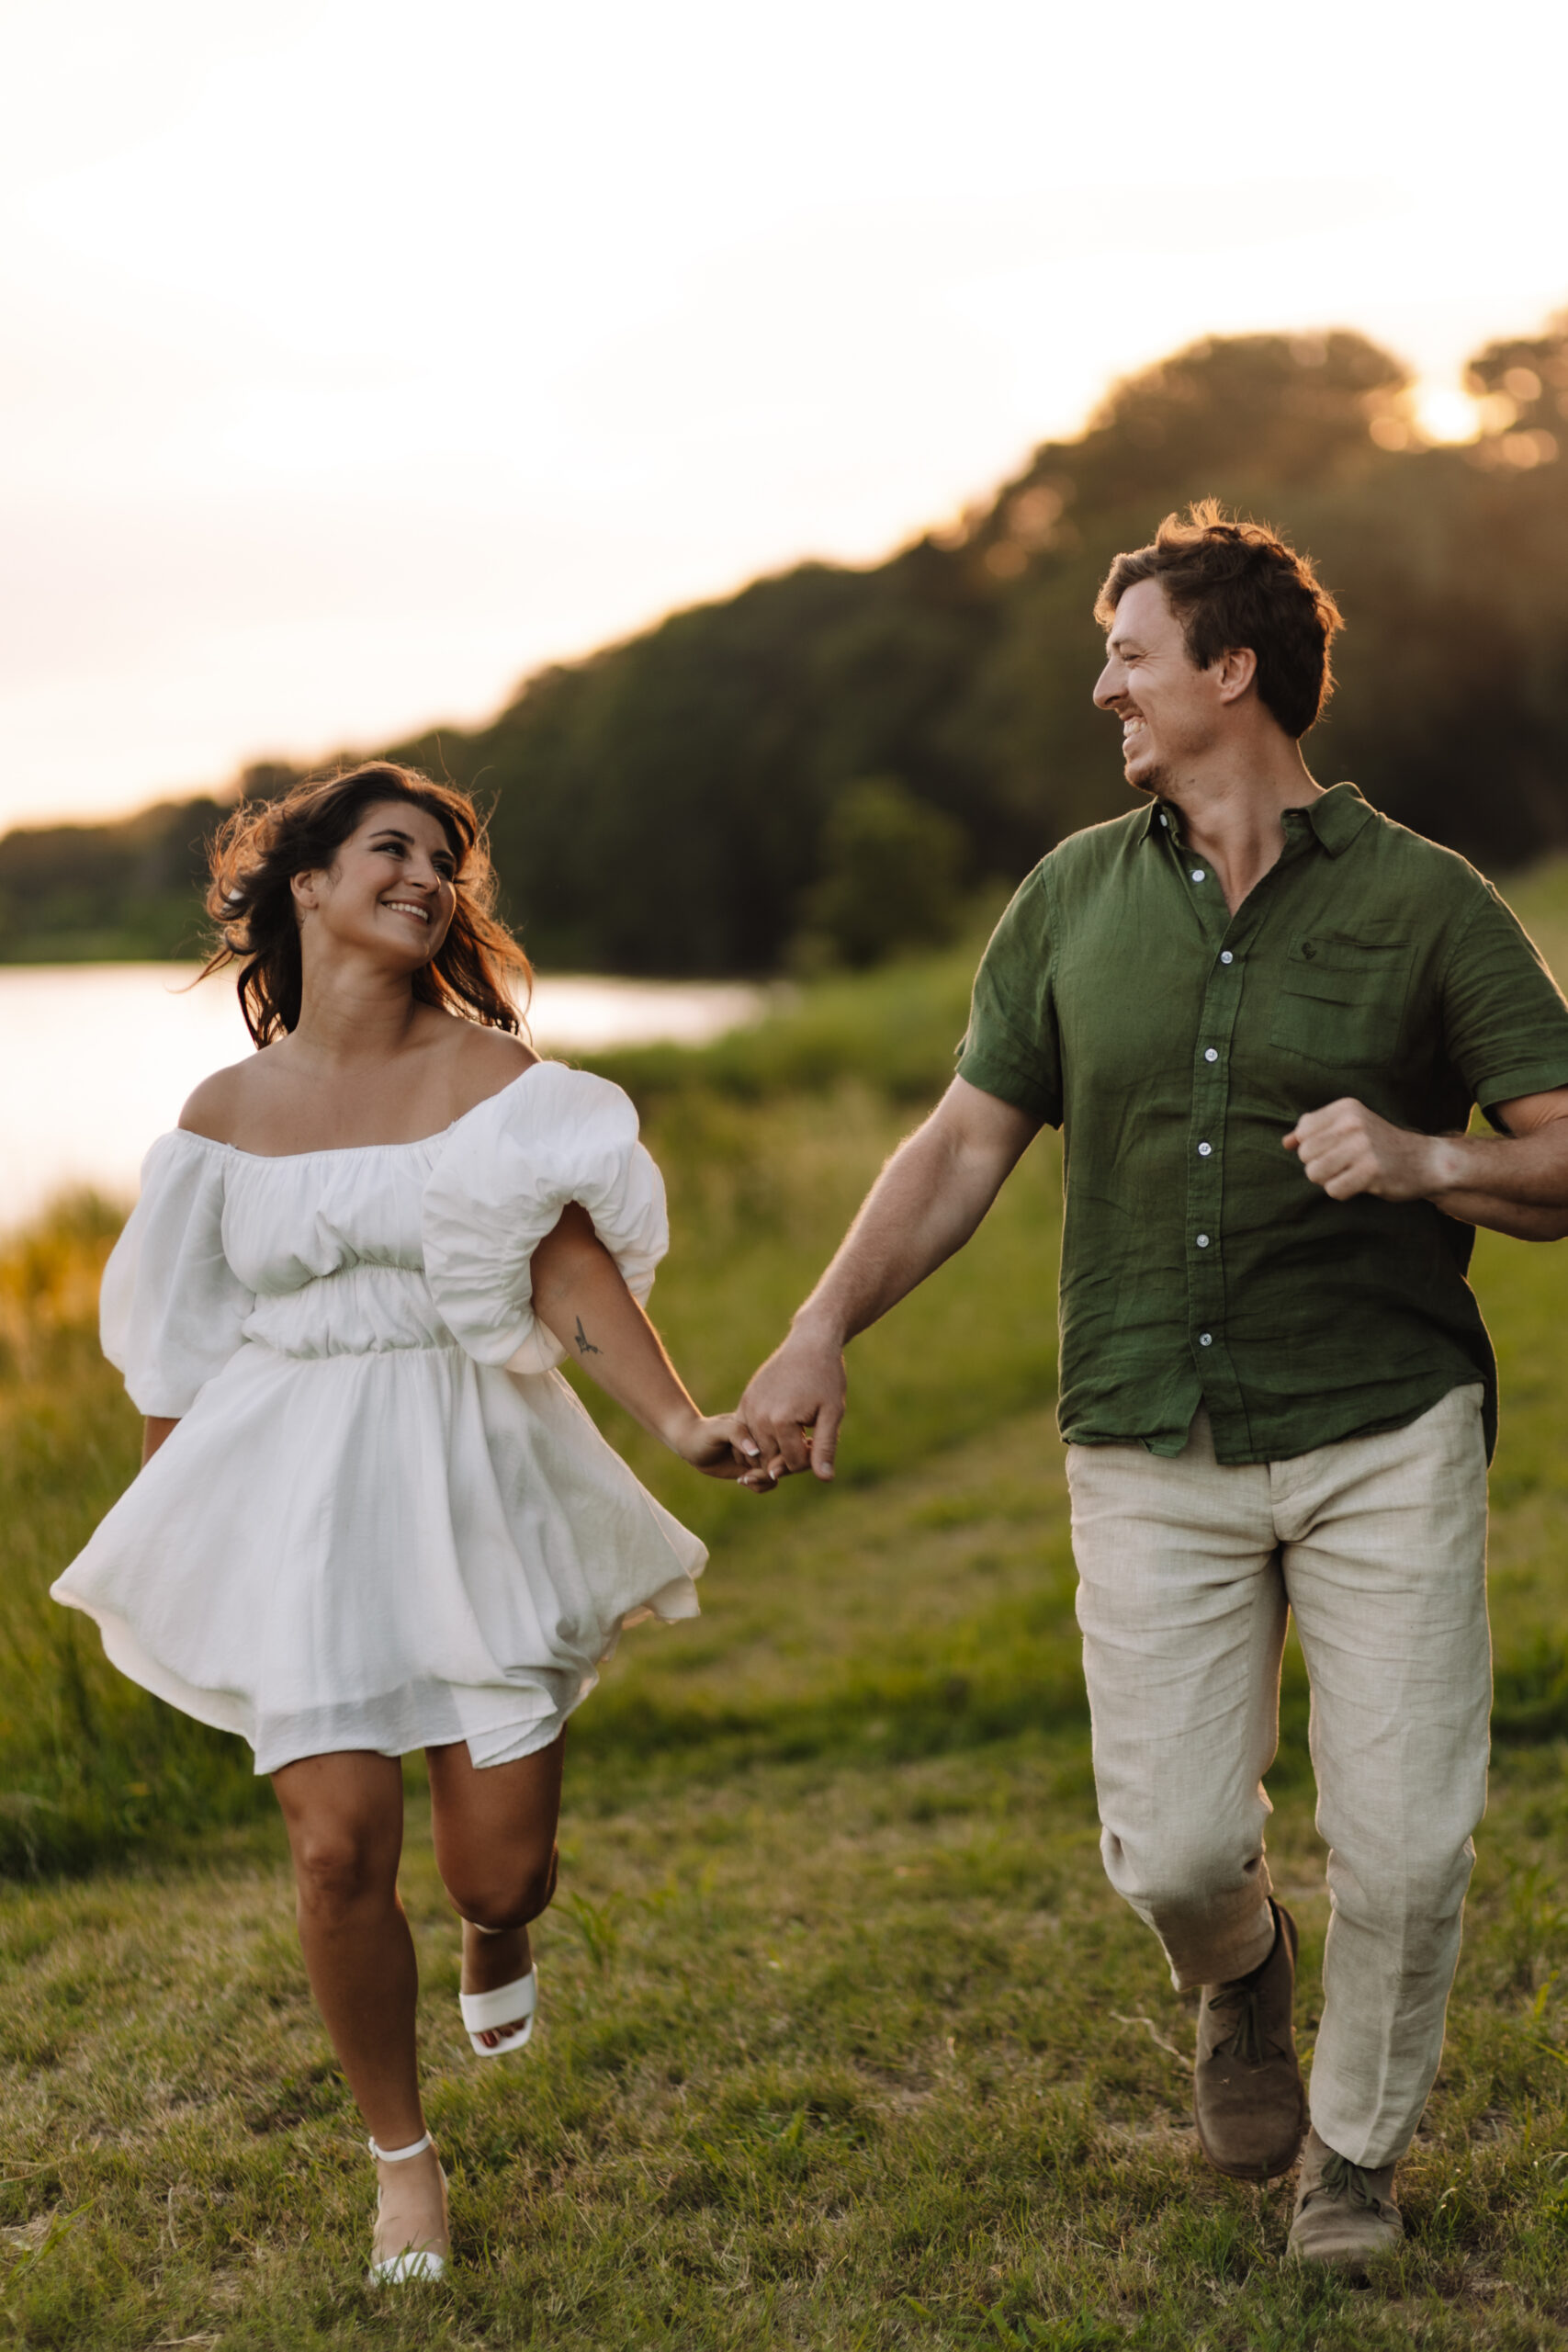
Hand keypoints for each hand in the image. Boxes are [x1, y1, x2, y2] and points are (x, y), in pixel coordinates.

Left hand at [669, 1409, 774, 1489]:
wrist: (691, 1444)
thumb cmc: (704, 1432)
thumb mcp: (719, 1429)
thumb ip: (737, 1434)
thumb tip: (756, 1451)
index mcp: (761, 1426)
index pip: (781, 1442)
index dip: (776, 1456)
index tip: (755, 1462)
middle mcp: (764, 1442)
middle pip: (783, 1460)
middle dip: (768, 1471)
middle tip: (747, 1474)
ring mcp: (760, 1456)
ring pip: (777, 1474)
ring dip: (762, 1480)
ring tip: (743, 1478)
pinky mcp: (754, 1469)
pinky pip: (768, 1483)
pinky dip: (758, 1485)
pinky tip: (740, 1480)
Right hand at [739, 1324, 846, 1483]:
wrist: (809, 1343)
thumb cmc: (826, 1378)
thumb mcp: (832, 1413)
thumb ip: (825, 1448)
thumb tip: (825, 1479)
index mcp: (781, 1422)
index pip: (792, 1463)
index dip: (810, 1460)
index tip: (820, 1441)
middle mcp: (758, 1417)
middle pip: (771, 1460)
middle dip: (790, 1458)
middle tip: (810, 1439)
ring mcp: (748, 1409)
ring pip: (756, 1451)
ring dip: (775, 1450)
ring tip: (797, 1433)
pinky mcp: (745, 1402)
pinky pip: (746, 1435)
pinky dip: (760, 1440)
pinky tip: (780, 1429)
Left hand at [1283, 1098, 1447, 1201]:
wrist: (1426, 1161)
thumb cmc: (1381, 1145)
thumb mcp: (1350, 1128)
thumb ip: (1316, 1132)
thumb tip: (1285, 1143)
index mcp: (1346, 1108)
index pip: (1303, 1130)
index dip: (1312, 1147)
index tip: (1335, 1149)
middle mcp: (1353, 1123)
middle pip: (1305, 1154)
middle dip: (1318, 1165)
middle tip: (1344, 1165)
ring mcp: (1362, 1147)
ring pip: (1314, 1173)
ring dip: (1328, 1180)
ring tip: (1349, 1174)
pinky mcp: (1371, 1171)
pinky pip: (1333, 1190)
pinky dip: (1342, 1192)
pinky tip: (1360, 1184)